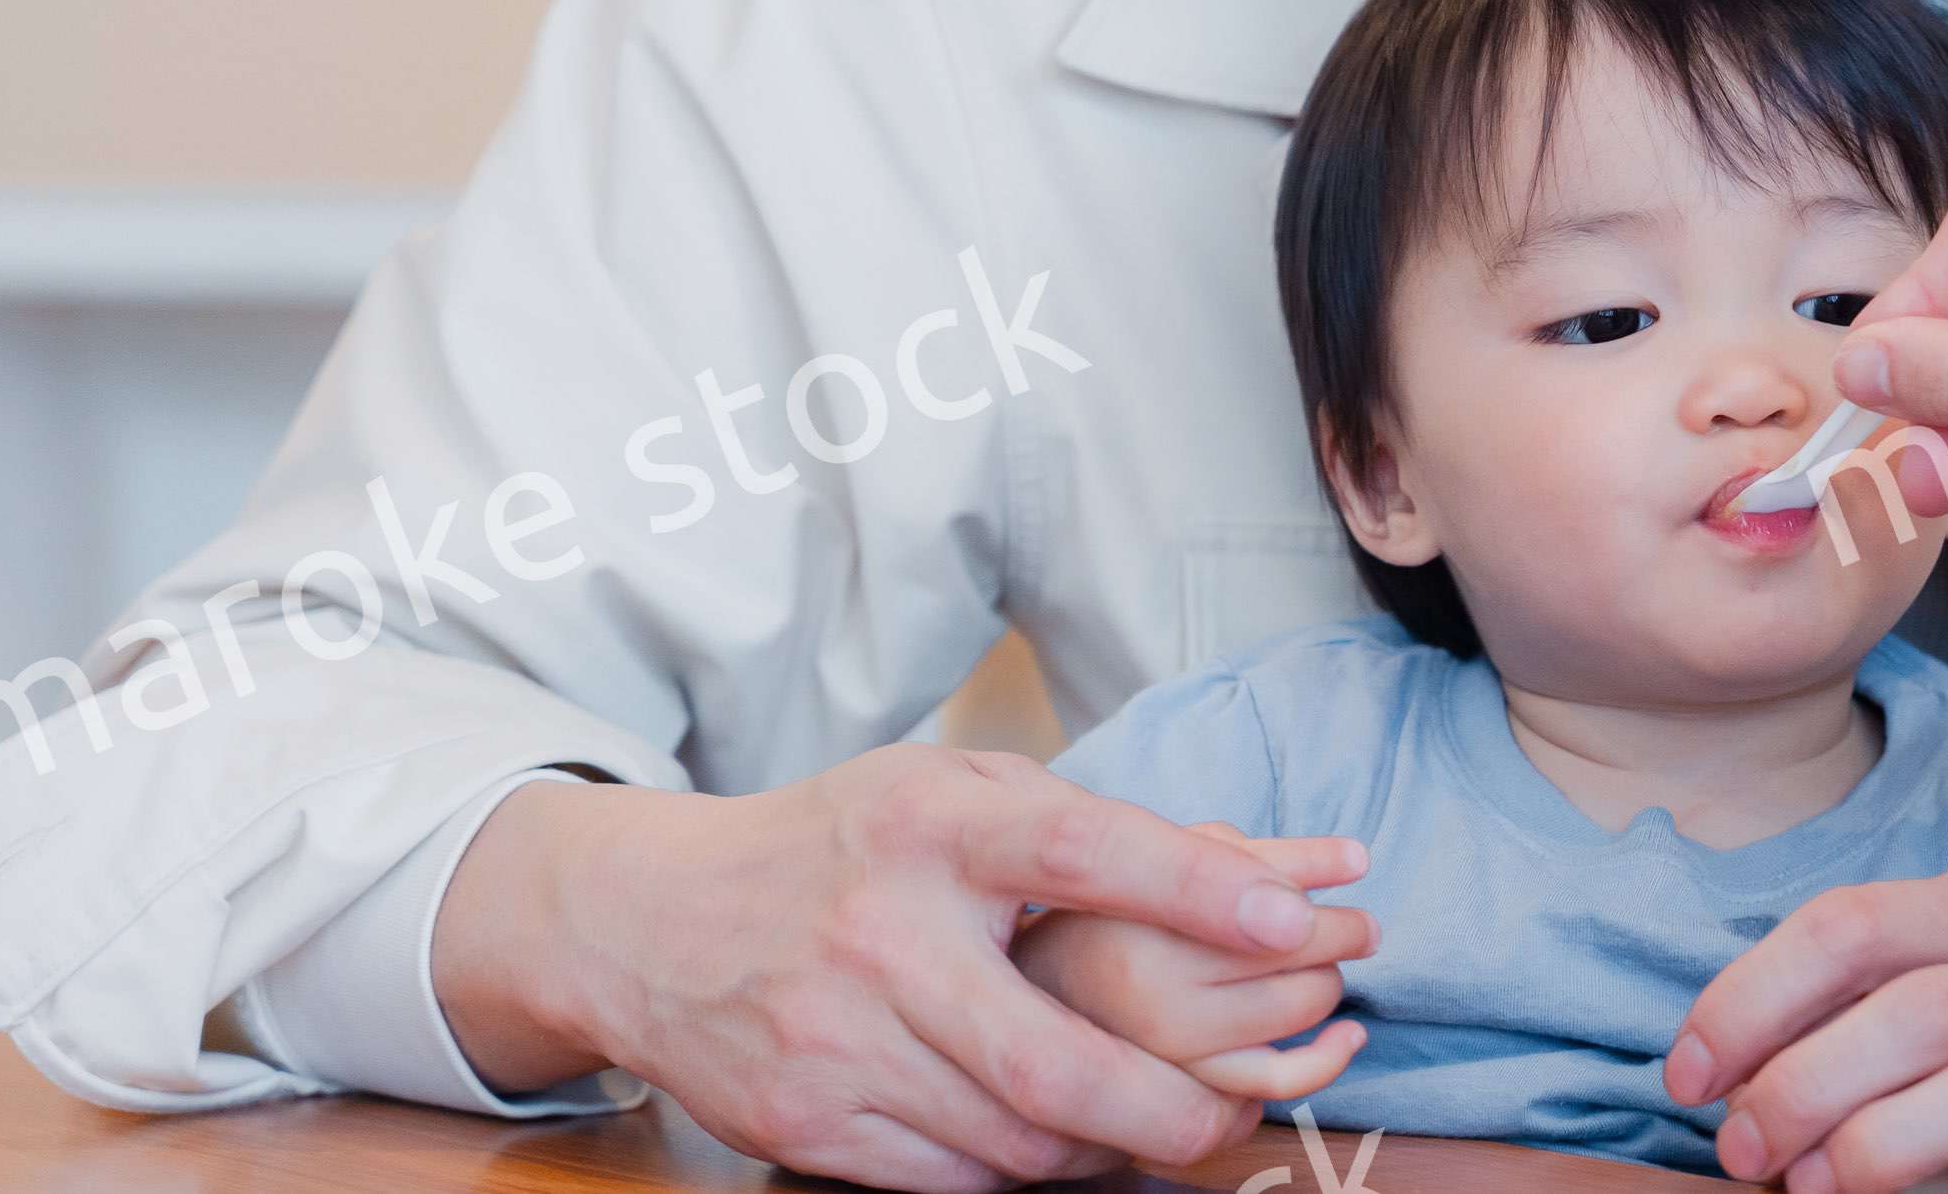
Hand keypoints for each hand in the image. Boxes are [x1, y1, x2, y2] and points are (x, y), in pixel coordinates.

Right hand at [431, 747, 1367, 1192]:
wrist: (654, 921)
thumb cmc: (842, 845)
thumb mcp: (948, 793)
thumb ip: (1078, 827)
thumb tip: (1246, 871)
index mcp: (930, 826)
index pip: (1083, 850)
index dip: (1196, 886)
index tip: (1293, 917)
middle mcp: (883, 936)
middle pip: (1054, 1060)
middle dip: (1170, 1110)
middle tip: (1236, 1120)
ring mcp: (837, 1043)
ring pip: (1015, 1143)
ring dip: (1106, 1151)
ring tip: (1155, 1126)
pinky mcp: (806, 1126)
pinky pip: (953, 1182)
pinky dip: (1022, 1174)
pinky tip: (1055, 1144)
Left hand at [1663, 871, 1947, 1193]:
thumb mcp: (1947, 995)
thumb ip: (1850, 1007)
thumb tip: (1715, 1065)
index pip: (1852, 924)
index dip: (1750, 999)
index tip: (1687, 1074)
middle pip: (1916, 1009)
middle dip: (1801, 1083)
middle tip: (1739, 1146)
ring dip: (1873, 1146)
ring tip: (1810, 1187)